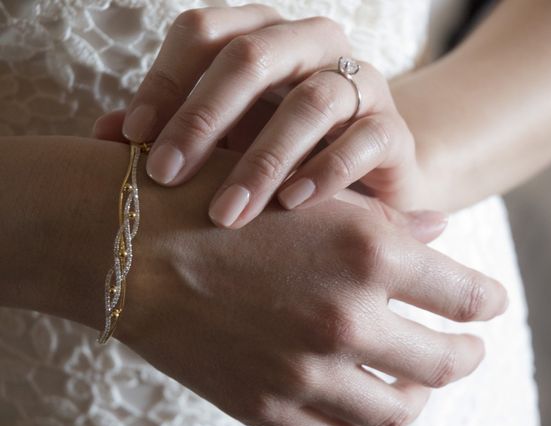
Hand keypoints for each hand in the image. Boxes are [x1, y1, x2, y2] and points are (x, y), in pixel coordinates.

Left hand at [105, 5, 423, 227]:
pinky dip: (326, 171)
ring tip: (227, 212)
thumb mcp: (226, 141)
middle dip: (203, 117)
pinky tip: (293, 205)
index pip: (205, 34)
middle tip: (164, 177)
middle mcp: (313, 47)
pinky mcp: (393, 129)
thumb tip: (103, 137)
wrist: (365, 180)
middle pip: (254, 57)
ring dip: (263, 159)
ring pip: (312, 100)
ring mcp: (360, 84)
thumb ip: (173, 132)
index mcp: (265, 38)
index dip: (165, 82)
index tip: (131, 141)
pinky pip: (364, 139)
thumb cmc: (284, 157)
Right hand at [117, 147, 507, 425]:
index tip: (490, 306)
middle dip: (465, 354)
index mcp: (369, 255)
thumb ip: (386, 218)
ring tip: (415, 381)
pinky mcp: (267, 406)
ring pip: (396, 410)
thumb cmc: (220, 203)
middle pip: (444, 363)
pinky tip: (355, 398)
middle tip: (466, 348)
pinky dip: (358, 421)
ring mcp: (307, 373)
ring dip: (417, 396)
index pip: (466, 296)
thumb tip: (442, 236)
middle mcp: (348, 320)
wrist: (128, 248)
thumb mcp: (309, 191)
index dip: (488, 302)